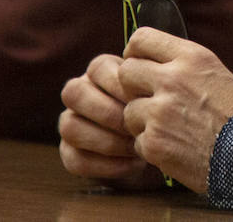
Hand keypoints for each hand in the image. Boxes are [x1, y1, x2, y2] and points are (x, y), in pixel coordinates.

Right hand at [58, 53, 162, 188]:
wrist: (162, 146)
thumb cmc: (163, 112)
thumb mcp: (160, 94)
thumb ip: (153, 85)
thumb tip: (153, 89)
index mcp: (101, 71)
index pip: (98, 68)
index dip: (120, 84)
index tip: (145, 99)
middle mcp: (81, 92)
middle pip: (74, 93)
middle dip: (107, 112)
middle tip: (135, 126)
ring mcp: (71, 121)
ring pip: (69, 126)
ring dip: (106, 140)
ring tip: (136, 147)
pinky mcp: (70, 152)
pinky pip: (75, 159)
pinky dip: (106, 165)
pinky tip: (133, 166)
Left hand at [116, 27, 232, 193]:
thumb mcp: (214, 72)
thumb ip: (182, 63)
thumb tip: (148, 59)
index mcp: (190, 57)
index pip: (141, 38)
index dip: (134, 52)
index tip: (138, 64)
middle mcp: (172, 79)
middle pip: (126, 72)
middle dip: (133, 87)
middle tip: (148, 99)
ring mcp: (160, 112)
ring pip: (129, 110)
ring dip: (142, 121)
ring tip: (169, 128)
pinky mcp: (154, 142)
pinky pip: (137, 141)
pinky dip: (152, 147)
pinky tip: (174, 148)